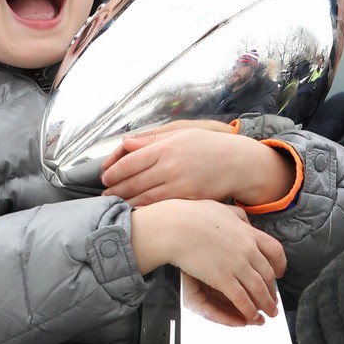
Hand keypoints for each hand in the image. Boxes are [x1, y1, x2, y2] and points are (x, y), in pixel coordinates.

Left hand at [101, 127, 292, 206]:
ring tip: (116, 205)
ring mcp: (181, 186)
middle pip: (134, 182)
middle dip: (116, 190)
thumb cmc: (208, 145)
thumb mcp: (181, 132)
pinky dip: (146, 210)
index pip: (131, 161)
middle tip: (104, 195)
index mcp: (167, 147)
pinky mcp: (189, 201)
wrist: (238, 163)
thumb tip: (125, 144)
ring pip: (145, 198)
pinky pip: (162, 207)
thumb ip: (152, 138)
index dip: (114, 171)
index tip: (105, 177)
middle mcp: (172, 167)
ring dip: (127, 203)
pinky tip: (137, 212)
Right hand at [130, 200, 285, 323]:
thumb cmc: (192, 216)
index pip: (275, 250)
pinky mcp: (223, 278)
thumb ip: (238, 216)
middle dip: (272, 289)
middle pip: (268, 274)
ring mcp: (236, 264)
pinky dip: (249, 309)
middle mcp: (247, 249)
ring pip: (258, 289)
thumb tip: (246, 222)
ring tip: (269, 312)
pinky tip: (251, 316)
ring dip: (266, 303)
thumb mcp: (222, 209)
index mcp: (248, 233)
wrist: (175, 226)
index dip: (280, 264)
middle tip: (274, 298)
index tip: (280, 273)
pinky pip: (242, 298)